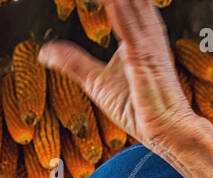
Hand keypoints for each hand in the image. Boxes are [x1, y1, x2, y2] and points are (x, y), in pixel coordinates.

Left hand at [38, 0, 212, 163]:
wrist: (167, 130)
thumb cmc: (139, 108)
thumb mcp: (96, 82)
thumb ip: (73, 62)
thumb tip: (45, 51)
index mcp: (138, 36)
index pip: (123, 4)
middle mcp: (146, 35)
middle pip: (131, 1)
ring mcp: (147, 46)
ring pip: (131, 8)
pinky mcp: (145, 60)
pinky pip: (131, 32)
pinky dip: (120, 14)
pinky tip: (112, 1)